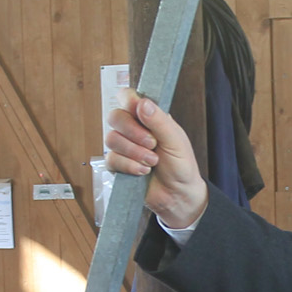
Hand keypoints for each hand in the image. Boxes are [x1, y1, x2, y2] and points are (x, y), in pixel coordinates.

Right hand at [104, 90, 208, 229]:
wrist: (178, 194)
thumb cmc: (181, 165)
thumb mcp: (175, 140)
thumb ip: (159, 121)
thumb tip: (142, 103)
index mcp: (148, 117)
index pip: (127, 97)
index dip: (128, 101)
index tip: (138, 111)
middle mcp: (133, 129)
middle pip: (115, 117)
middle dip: (133, 131)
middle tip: (152, 143)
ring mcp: (123, 147)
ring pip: (111, 139)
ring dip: (134, 152)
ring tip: (152, 161)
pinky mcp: (118, 165)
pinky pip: (111, 159)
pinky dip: (129, 165)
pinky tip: (143, 171)